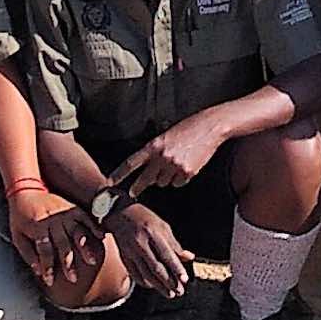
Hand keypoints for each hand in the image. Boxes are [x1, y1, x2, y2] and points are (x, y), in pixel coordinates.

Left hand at [8, 187, 101, 287]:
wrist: (26, 190)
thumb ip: (28, 254)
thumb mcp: (17, 236)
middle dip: (67, 263)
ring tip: (91, 261)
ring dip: (84, 247)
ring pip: (77, 231)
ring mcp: (63, 213)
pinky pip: (85, 218)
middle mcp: (52, 219)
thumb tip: (39, 272)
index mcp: (37, 226)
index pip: (44, 251)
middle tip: (73, 278)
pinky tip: (101, 237)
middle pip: (62, 243)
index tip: (50, 281)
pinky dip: (94, 227)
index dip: (47, 267)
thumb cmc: (20, 216)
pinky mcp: (71, 208)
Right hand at [105, 202, 195, 298]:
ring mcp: (130, 251)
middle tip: (179, 291)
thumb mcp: (162, 226)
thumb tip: (189, 257)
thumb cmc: (143, 217)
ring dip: (158, 286)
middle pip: (156, 267)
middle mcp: (141, 243)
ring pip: (145, 273)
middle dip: (169, 282)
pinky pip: (134, 273)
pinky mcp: (123, 256)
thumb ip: (175, 244)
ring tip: (169, 293)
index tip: (184, 279)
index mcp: (153, 233)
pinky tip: (152, 286)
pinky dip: (144, 282)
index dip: (176, 268)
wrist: (118, 212)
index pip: (166, 254)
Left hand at [110, 115, 230, 193]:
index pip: (131, 163)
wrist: (209, 127)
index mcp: (153, 146)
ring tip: (175, 163)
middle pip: (145, 179)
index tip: (111, 182)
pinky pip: (178, 183)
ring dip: (165, 178)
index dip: (119, 174)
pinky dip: (180, 178)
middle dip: (137, 187)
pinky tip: (186, 165)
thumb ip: (155, 152)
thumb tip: (149, 171)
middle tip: (133, 192)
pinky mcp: (187, 172)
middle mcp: (162, 157)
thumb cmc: (187, 128)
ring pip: (163, 182)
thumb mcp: (165, 136)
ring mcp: (175, 166)